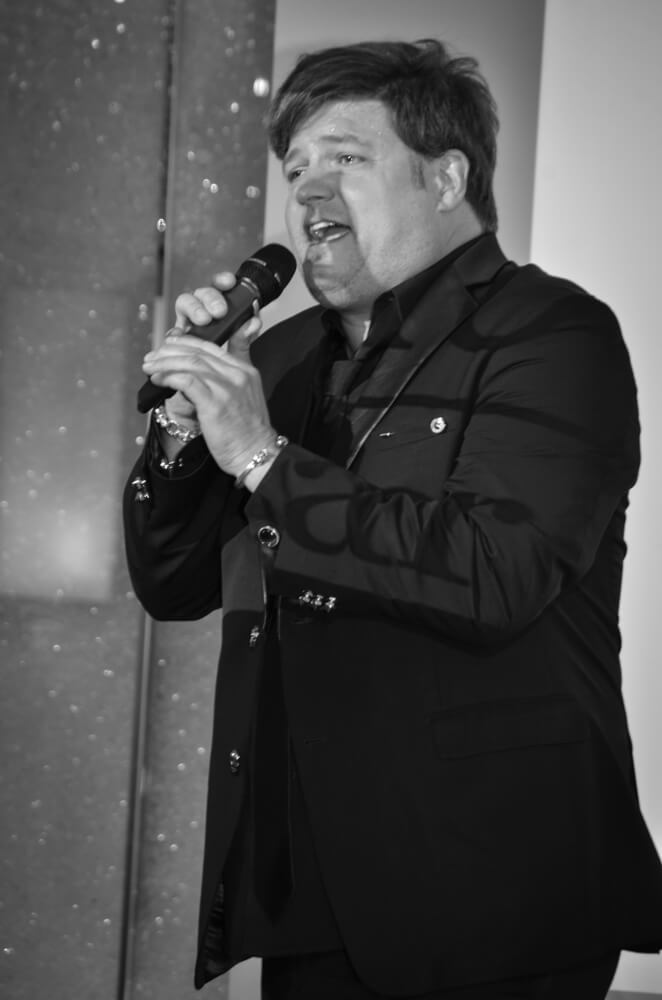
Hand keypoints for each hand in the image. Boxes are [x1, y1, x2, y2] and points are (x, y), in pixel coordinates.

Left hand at [142, 274, 275, 476]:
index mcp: (245, 370)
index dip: (186, 342)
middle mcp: (237, 374)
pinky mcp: (214, 404)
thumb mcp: (247, 396)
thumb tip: (201, 371)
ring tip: (149, 366)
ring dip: (165, 363)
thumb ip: (229, 380)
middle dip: (170, 351)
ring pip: (190, 363)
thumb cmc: (248, 432)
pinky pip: (187, 382)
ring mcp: (226, 388)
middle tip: (153, 356)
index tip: (169, 344)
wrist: (256, 453)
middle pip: (198, 352)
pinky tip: (158, 380)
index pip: (211, 346)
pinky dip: (169, 377)